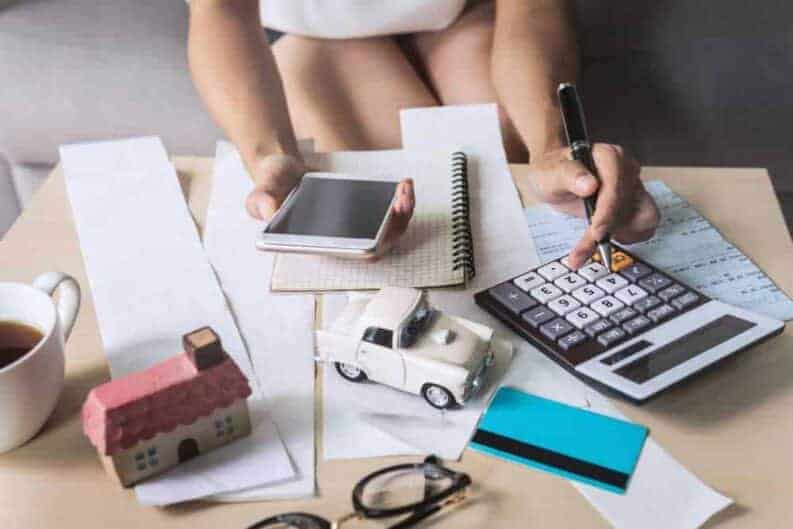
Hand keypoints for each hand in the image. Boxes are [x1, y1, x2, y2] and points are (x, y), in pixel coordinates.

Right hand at [244, 153, 414, 255]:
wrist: (283, 170)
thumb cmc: (274, 186)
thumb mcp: (263, 190)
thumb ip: (261, 201)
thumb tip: (269, 211)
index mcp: (321, 243)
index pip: (351, 254)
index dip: (372, 246)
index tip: (382, 230)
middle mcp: (341, 239)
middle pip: (379, 244)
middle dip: (395, 226)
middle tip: (399, 202)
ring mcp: (356, 227)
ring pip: (389, 230)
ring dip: (403, 212)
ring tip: (404, 189)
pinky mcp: (365, 212)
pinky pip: (389, 213)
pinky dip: (400, 200)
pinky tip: (403, 184)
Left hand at [527, 144, 659, 268]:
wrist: (554, 179)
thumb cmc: (552, 173)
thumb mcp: (550, 174)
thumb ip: (568, 175)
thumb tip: (590, 184)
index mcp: (608, 156)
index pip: (616, 185)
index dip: (608, 211)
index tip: (595, 231)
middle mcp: (626, 169)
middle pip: (629, 205)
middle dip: (607, 229)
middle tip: (584, 249)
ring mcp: (634, 186)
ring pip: (642, 218)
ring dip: (619, 236)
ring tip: (591, 245)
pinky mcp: (636, 203)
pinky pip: (644, 224)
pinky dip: (627, 237)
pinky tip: (606, 240)